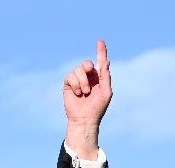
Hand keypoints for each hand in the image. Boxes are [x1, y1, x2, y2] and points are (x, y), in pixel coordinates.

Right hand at [63, 40, 112, 159]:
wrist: (84, 119)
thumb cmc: (97, 108)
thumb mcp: (106, 92)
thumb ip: (106, 76)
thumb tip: (105, 62)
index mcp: (98, 78)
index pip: (100, 62)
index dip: (100, 51)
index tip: (100, 41)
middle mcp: (88, 77)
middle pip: (87, 63)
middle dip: (88, 67)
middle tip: (91, 72)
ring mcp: (77, 80)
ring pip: (78, 69)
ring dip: (83, 81)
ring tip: (85, 92)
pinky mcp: (68, 84)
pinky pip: (70, 76)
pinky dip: (75, 84)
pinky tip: (78, 93)